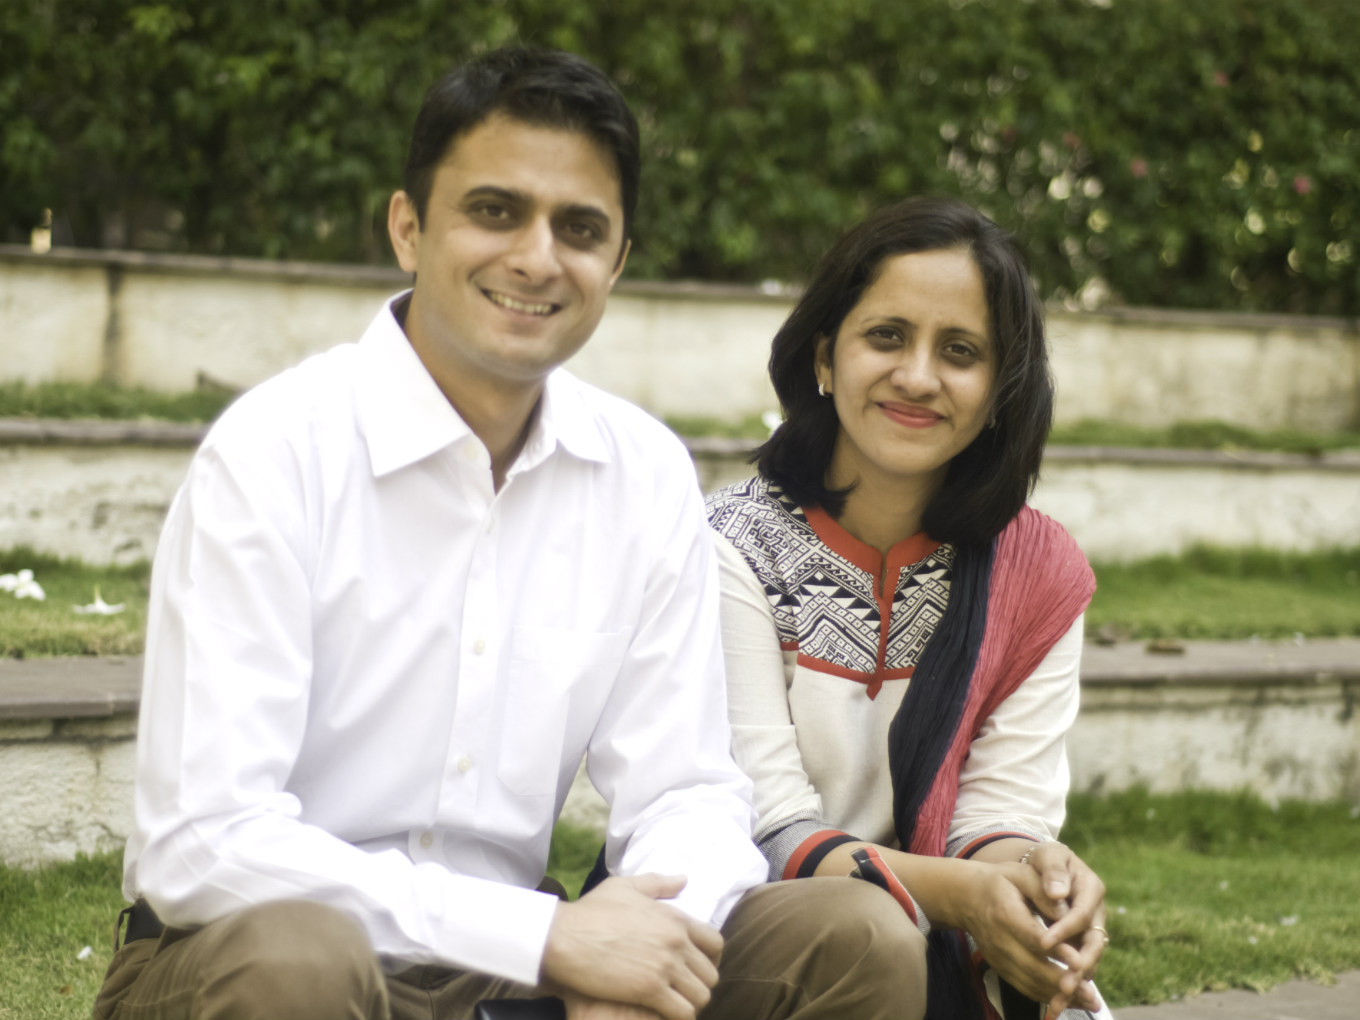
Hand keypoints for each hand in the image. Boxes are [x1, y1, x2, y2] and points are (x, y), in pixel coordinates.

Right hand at [540, 873, 722, 1019]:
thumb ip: (658, 884)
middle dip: (699, 984)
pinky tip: (663, 1015)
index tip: (696, 968)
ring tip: (673, 1004)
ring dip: (690, 1003)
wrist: (564, 936)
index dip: (710, 959)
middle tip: (681, 990)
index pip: (714, 943)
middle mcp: (676, 941)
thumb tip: (683, 880)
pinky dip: (679, 1017)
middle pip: (710, 974)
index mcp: (675, 918)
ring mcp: (665, 966)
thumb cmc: (590, 911)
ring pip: (701, 996)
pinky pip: (684, 1012)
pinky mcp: (650, 989)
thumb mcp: (625, 887)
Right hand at [954, 861, 1102, 1015]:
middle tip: (1091, 993)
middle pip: (1033, 967)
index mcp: (1005, 913)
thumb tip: (1067, 912)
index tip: (1080, 962)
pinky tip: (1068, 1000)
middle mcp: (999, 940)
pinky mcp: (1000, 968)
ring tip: (1087, 1001)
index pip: (1033, 937)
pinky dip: (1047, 997)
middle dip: (1063, 983)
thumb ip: (1044, 892)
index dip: (1057, 951)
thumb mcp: (1021, 875)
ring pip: (1030, 983)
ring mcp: (998, 957)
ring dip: (1059, 995)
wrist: (965, 897)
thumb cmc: (1000, 882)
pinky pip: (1024, 987)